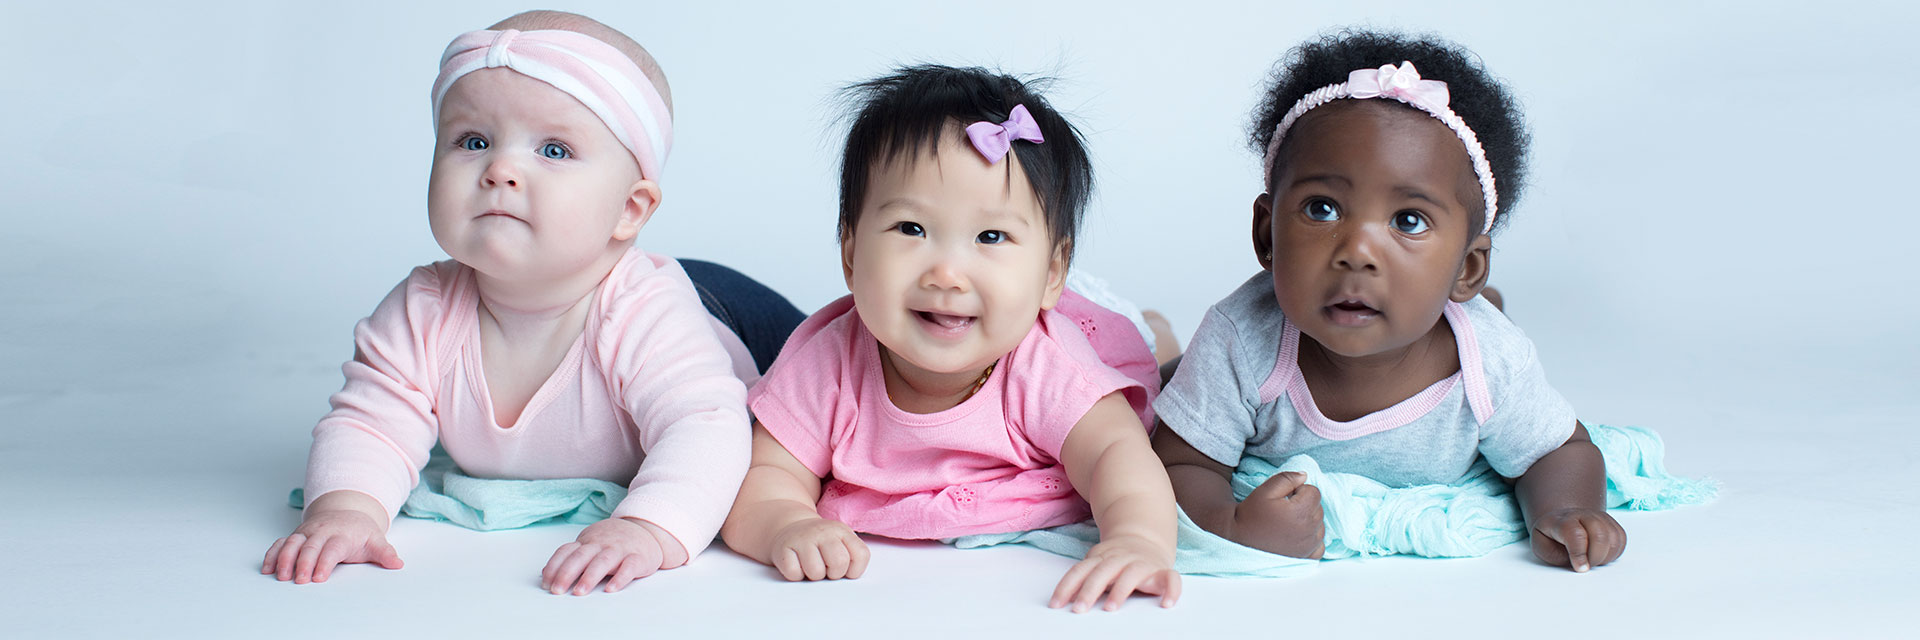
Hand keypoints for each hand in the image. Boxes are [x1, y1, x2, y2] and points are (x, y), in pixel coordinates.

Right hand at [261, 508, 401, 583]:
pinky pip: (281, 542)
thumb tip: (397, 563)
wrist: (347, 512)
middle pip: (310, 546)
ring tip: (280, 576)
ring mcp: (307, 532)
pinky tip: (267, 568)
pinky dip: (273, 554)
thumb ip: (385, 553)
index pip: (332, 548)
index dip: (324, 562)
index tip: (318, 577)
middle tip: (299, 580)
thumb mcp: (376, 540)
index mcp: (342, 534)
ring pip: (292, 543)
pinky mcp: (296, 535)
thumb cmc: (360, 532)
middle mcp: (322, 531)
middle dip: (303, 563)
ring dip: (284, 559)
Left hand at [541, 517, 676, 594]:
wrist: (647, 528)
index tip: (546, 583)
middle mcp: (602, 544)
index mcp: (588, 541)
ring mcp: (620, 549)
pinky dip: (620, 577)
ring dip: (590, 576)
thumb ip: (570, 557)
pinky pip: (629, 567)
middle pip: (581, 556)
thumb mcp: (590, 544)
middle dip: (567, 573)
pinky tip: (611, 588)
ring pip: (603, 561)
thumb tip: (545, 573)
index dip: (554, 567)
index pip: (566, 551)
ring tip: (580, 591)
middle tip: (557, 590)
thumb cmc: (614, 540)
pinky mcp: (638, 557)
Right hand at [767, 517, 867, 580]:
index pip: (861, 555)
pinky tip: (797, 564)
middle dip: (834, 574)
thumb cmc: (820, 544)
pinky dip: (796, 575)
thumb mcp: (841, 543)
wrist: (790, 528)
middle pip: (839, 563)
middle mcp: (823, 532)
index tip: (844, 568)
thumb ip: (852, 557)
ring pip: (816, 572)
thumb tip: (849, 579)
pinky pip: (794, 574)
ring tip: (810, 565)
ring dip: (814, 576)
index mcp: (842, 531)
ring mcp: (802, 539)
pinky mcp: (783, 548)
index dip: (854, 570)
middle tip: (826, 568)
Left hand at [1049, 534, 1179, 612]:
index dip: (1067, 586)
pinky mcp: (1162, 571)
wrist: (1144, 538)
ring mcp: (1142, 564)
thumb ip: (1083, 578)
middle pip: (1103, 572)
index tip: (1056, 605)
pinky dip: (1172, 590)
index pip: (1081, 571)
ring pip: (1131, 575)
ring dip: (1121, 590)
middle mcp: (1121, 559)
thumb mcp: (1096, 564)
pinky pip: (1171, 579)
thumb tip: (1060, 601)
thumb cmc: (1116, 559)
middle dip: (1090, 590)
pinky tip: (1167, 604)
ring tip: (1110, 608)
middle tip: (1079, 609)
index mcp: (1101, 558)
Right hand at [1230, 471, 1324, 558]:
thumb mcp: (1264, 490)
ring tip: (1288, 523)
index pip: (1314, 492)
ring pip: (1320, 525)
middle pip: (1318, 508)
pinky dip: (1311, 539)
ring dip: (1308, 521)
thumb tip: (1304, 476)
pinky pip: (1319, 545)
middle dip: (1304, 505)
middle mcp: (1309, 530)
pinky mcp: (1307, 557)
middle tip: (1284, 510)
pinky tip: (1297, 536)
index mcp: (1301, 512)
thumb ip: (1287, 478)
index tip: (1285, 497)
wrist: (1239, 539)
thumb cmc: (1250, 514)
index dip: (1299, 490)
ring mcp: (1309, 546)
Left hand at [1530, 507, 1625, 571]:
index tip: (1580, 568)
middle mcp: (1582, 515)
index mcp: (1562, 520)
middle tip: (1587, 566)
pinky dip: (1613, 553)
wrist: (1561, 522)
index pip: (1575, 534)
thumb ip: (1554, 555)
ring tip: (1591, 560)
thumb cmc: (1550, 538)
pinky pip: (1621, 540)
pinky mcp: (1612, 524)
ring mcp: (1599, 517)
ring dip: (1605, 556)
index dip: (1579, 554)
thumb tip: (1578, 564)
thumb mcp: (1541, 546)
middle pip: (1599, 534)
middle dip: (1595, 557)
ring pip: (1613, 538)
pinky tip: (1600, 555)